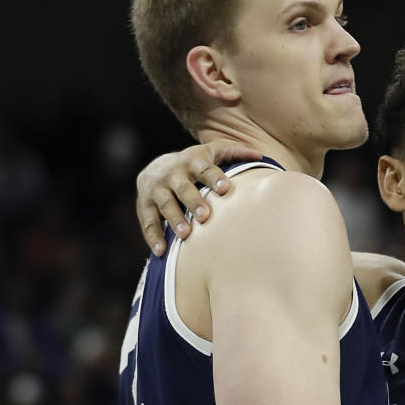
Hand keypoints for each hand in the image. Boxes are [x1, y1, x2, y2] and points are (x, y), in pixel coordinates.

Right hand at [136, 140, 261, 254]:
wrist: (155, 169)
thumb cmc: (193, 166)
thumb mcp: (210, 154)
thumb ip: (233, 153)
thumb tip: (260, 155)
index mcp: (191, 161)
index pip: (204, 168)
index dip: (214, 177)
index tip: (224, 188)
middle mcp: (172, 174)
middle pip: (183, 188)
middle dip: (193, 201)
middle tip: (205, 216)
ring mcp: (156, 190)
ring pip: (165, 205)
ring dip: (175, 219)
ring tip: (185, 234)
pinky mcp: (144, 206)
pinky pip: (148, 222)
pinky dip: (153, 237)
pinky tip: (161, 252)